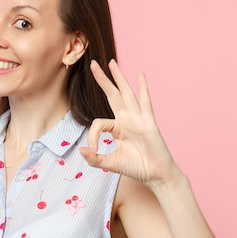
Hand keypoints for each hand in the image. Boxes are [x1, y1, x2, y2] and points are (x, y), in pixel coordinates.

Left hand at [79, 60, 178, 185]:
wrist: (155, 175)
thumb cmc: (136, 168)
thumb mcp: (109, 164)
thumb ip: (94, 159)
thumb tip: (81, 150)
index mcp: (117, 128)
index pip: (98, 123)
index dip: (92, 136)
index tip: (93, 149)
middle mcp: (127, 119)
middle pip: (112, 95)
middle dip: (103, 79)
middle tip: (93, 63)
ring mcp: (138, 119)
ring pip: (126, 94)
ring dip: (119, 77)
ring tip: (111, 62)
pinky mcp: (149, 123)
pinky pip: (145, 103)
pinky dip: (143, 89)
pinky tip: (140, 75)